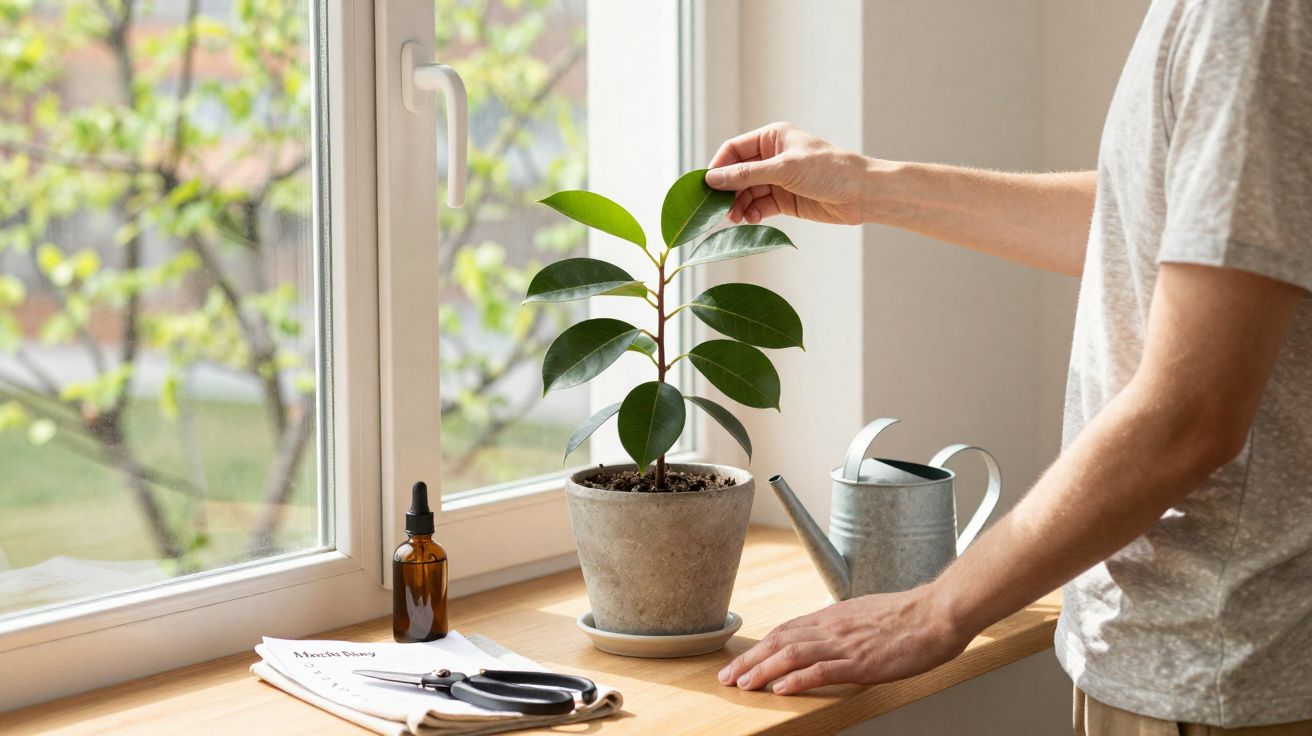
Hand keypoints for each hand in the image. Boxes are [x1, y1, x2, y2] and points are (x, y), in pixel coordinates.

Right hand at [704, 122, 879, 225]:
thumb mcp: (784, 169)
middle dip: (728, 191)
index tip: (707, 187)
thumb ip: (746, 175)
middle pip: (737, 173)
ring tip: (735, 218)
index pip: (734, 150)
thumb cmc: (828, 170)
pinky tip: (749, 220)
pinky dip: (752, 213)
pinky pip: (759, 206)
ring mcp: (778, 179)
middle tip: (718, 210)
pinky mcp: (785, 200)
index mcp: (771, 138)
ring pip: (747, 192)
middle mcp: (772, 157)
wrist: (861, 193)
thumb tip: (712, 180)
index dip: (718, 167)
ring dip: (738, 205)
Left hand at [717, 584, 971, 694]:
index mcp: (833, 616)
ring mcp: (845, 644)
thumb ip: (843, 626)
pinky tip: (780, 688)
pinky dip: (797, 679)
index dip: (760, 646)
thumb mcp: (866, 615)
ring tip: (743, 684)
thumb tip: (827, 636)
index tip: (742, 660)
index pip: (786, 630)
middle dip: (750, 660)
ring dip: (763, 670)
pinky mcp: (861, 661)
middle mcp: (832, 627)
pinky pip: (822, 670)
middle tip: (728, 677)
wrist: (937, 613)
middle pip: (780, 642)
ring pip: (792, 655)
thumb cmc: (909, 616)